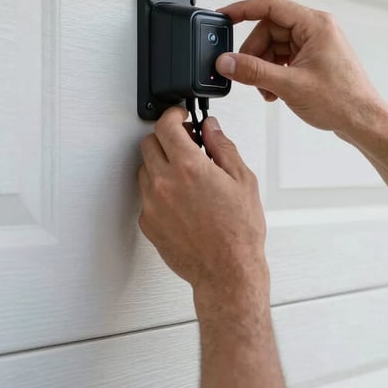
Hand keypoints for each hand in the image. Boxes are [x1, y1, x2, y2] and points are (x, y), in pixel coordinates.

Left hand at [137, 106, 267, 293]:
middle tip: (186, 144)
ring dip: (161, 163)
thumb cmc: (239, 232)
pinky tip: (181, 198)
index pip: (166, 125)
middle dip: (167, 138)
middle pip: (150, 143)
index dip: (174, 115)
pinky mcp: (148, 222)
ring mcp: (153, 204)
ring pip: (145, 168)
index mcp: (189, 167)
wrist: (227, 271)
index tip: (181, 116)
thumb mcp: (242, 180)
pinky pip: (146, 195)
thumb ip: (222, 147)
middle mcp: (165, 183)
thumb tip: (211, 128)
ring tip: (185, 174)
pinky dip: (159, 190)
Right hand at [215, 0, 378, 135]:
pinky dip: (273, 73)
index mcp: (315, 24)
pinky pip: (283, 58)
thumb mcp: (290, 85)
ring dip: (263, 67)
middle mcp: (316, 30)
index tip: (223, 16)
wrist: (363, 122)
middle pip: (269, 29)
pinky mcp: (313, 60)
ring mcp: (315, 45)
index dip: (243, 9)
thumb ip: (254, 71)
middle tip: (245, 72)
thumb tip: (227, 62)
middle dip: (254, 53)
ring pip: (274, 46)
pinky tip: (273, 91)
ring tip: (264, 89)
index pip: (271, 6)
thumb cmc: (342, 101)